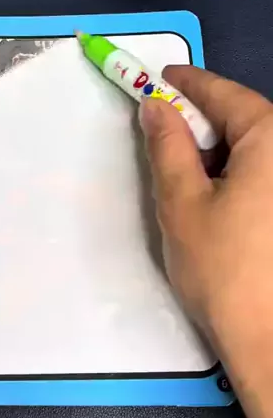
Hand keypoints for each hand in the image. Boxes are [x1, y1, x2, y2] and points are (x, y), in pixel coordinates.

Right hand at [140, 66, 272, 417]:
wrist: (270, 342)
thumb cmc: (224, 269)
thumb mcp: (182, 202)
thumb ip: (167, 145)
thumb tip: (156, 106)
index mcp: (272, 140)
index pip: (225, 94)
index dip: (188, 83)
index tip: (160, 76)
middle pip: (244, 120)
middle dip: (202, 120)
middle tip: (162, 129)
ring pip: (254, 149)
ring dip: (218, 151)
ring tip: (183, 173)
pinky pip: (265, 174)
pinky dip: (237, 174)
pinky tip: (214, 199)